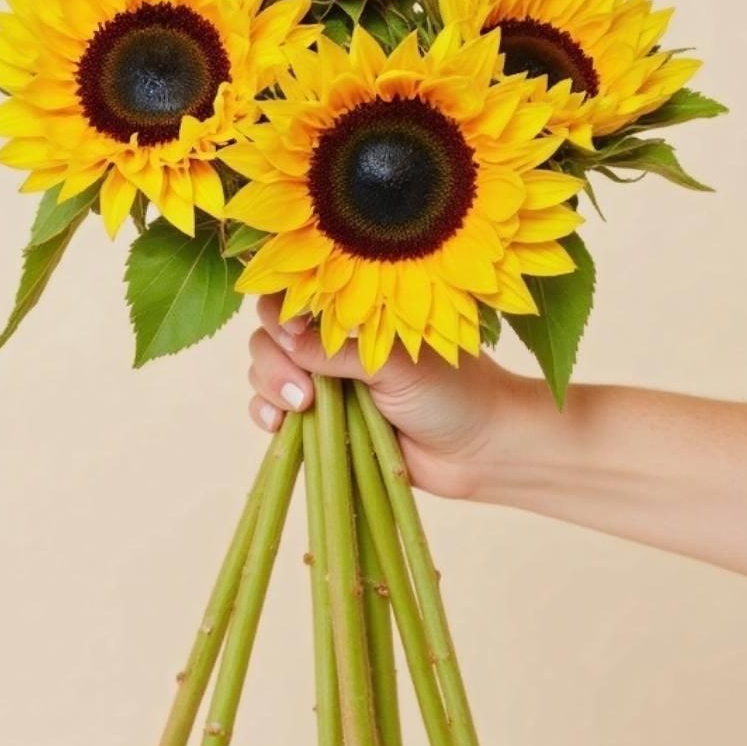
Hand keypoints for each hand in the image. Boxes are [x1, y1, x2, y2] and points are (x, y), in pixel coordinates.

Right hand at [247, 295, 547, 500]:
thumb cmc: (454, 392)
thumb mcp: (394, 362)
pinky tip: (280, 425)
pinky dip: (267, 415)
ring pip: (265, 372)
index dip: (280, 310)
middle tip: (302, 390)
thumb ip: (334, 350)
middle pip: (269, 335)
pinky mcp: (321, 422)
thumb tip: (281, 337)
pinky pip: (272, 411)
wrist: (482, 450)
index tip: (291, 332)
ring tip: (299, 407)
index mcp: (355, 313)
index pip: (295, 295)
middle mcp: (333, 342)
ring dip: (268, 387)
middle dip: (273, 360)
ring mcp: (324, 383)